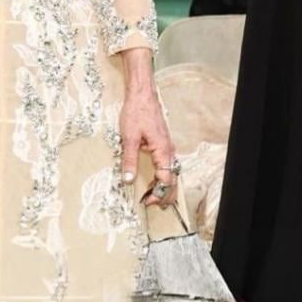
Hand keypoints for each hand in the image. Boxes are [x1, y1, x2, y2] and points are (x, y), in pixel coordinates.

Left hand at [119, 86, 178, 209]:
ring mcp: (168, 147)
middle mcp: (169, 151)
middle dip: (165, 194)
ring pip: (172, 172)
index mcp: (163, 151)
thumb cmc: (136, 113)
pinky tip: (155, 180)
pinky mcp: (163, 144)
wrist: (142, 95)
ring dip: (165, 186)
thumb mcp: (129, 138)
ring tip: (155, 198)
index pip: (166, 180)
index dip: (158, 193)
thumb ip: (129, 160)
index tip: (147, 201)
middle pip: (173, 179)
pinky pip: (168, 165)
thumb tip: (128, 179)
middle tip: (155, 206)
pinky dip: (164, 176)